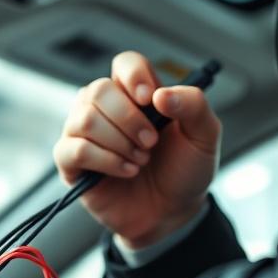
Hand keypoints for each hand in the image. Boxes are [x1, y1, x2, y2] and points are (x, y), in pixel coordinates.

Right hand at [52, 51, 221, 246]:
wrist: (173, 214)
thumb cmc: (185, 170)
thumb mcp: (205, 136)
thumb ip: (194, 106)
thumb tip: (161, 95)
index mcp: (137, 94)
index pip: (125, 63)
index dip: (134, 76)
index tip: (151, 100)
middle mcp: (106, 108)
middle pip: (99, 89)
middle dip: (128, 118)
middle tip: (151, 143)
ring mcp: (85, 134)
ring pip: (84, 118)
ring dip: (118, 142)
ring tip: (141, 159)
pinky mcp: (72, 163)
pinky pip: (72, 149)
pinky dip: (104, 160)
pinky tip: (127, 171)